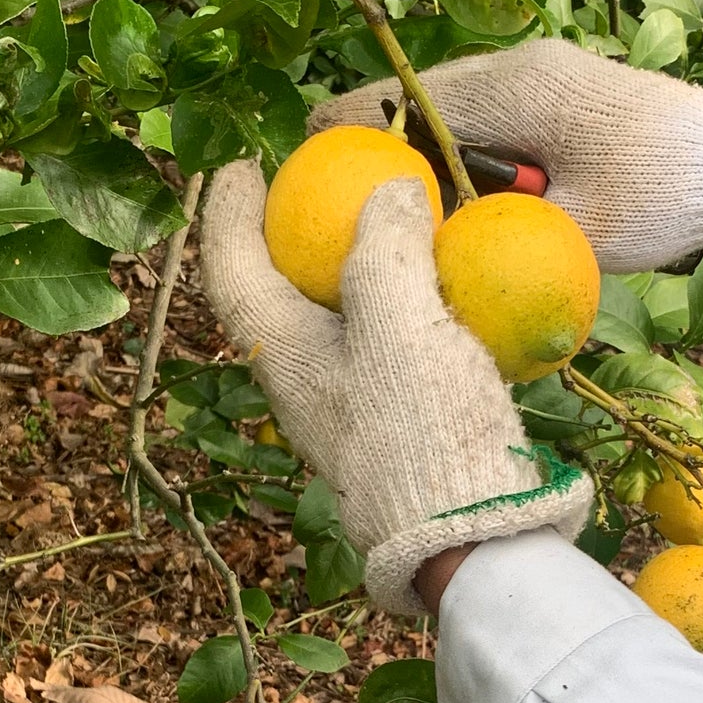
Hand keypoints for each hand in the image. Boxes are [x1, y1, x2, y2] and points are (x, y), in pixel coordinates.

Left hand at [199, 160, 592, 613]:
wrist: (475, 538)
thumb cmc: (423, 430)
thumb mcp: (401, 323)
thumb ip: (386, 251)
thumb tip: (389, 194)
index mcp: (284, 358)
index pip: (232, 272)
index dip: (227, 214)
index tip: (239, 165)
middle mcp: (305, 388)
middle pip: (275, 298)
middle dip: (283, 240)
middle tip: (307, 189)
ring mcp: (350, 413)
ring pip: (332, 327)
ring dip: (347, 276)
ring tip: (378, 229)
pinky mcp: (397, 430)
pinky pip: (384, 353)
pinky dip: (399, 311)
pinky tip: (440, 293)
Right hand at [310, 41, 702, 271]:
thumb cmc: (668, 197)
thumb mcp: (576, 233)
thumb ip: (496, 241)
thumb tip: (423, 268)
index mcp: (517, 88)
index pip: (405, 100)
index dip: (348, 131)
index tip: (302, 166)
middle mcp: (522, 67)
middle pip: (419, 99)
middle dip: (376, 146)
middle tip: (332, 200)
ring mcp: (542, 77)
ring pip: (453, 109)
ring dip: (422, 154)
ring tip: (386, 207)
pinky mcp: (560, 97)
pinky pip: (487, 120)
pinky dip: (461, 155)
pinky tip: (452, 202)